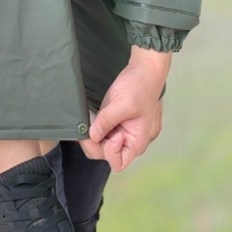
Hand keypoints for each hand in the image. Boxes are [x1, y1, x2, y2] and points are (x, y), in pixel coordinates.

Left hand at [79, 46, 169, 171]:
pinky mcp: (115, 123)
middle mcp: (130, 141)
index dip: (109, 152)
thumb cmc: (140, 86)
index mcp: (137, 142)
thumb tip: (92, 136)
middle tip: (86, 128)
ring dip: (93, 136)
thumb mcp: (123, 103)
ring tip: (89, 122)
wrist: (145, 69)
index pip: (118, 163)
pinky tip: (90, 119)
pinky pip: (102, 133)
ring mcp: (122, 132)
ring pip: (102, 144)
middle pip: (107, 155)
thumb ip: (107, 121)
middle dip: (95, 144)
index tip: (109, 133)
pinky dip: (94, 128)